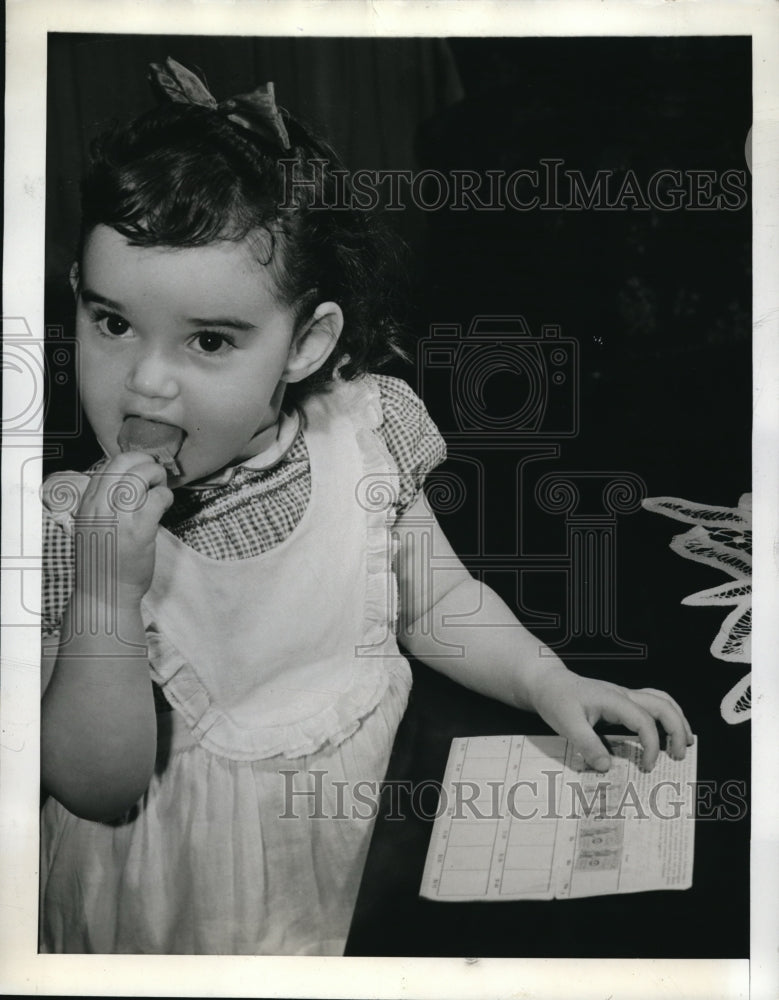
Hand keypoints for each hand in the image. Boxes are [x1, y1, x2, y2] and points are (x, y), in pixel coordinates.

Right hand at [73, 452, 173, 608]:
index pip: (108, 465)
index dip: (131, 460)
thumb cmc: (104, 560)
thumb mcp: (94, 525)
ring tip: (161, 488)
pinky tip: (165, 505)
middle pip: (123, 462)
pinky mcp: (138, 531)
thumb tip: (132, 480)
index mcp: (87, 503)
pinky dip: (165, 496)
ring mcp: (118, 518)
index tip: (143, 469)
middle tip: (156, 474)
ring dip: (157, 476)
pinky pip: (156, 499)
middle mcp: (99, 506)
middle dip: (145, 461)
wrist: (105, 593)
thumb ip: (106, 502)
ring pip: (140, 476)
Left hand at [528, 666, 693, 771]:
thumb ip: (587, 745)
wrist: (547, 683)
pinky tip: (666, 731)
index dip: (651, 745)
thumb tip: (606, 767)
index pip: (644, 720)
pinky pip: (652, 703)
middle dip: (677, 729)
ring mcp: (624, 695)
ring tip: (684, 743)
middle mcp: (624, 695)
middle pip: (663, 705)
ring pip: (662, 700)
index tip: (647, 767)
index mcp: (613, 700)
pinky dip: (666, 716)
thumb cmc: (556, 700)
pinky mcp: (621, 700)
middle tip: (678, 756)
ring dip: (677, 720)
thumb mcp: (566, 724)